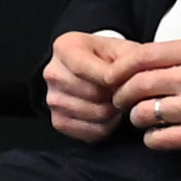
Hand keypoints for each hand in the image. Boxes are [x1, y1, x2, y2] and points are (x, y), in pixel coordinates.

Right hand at [42, 29, 138, 144]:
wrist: (97, 70)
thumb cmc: (110, 58)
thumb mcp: (123, 49)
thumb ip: (128, 61)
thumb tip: (126, 82)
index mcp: (64, 47)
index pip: (84, 67)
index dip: (112, 78)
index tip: (128, 81)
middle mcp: (53, 73)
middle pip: (93, 93)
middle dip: (116, 95)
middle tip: (125, 91)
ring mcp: (53, 99)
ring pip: (95, 114)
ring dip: (114, 112)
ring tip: (117, 101)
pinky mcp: (58, 121)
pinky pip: (90, 133)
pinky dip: (106, 127)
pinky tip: (109, 115)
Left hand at [115, 37, 180, 151]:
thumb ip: (178, 56)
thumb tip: (136, 63)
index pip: (141, 56)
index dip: (119, 69)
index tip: (112, 78)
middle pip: (136, 85)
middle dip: (121, 95)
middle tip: (120, 100)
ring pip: (143, 113)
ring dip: (136, 117)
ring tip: (143, 117)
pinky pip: (158, 138)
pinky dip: (152, 138)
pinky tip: (159, 134)